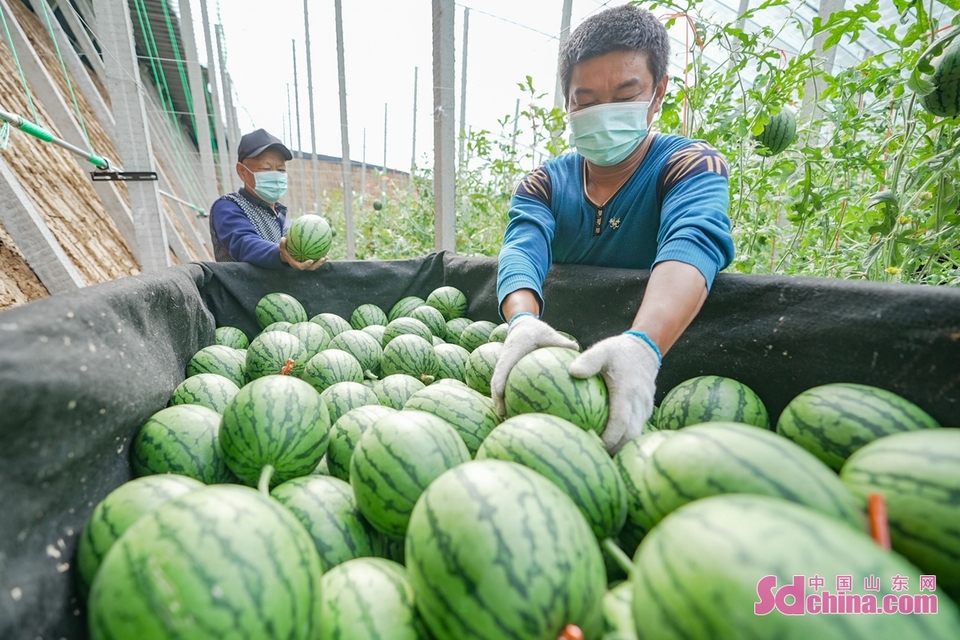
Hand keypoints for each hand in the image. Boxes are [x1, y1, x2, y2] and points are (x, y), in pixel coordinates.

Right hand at [280, 237, 326, 270]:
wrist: (287, 256)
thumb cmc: (285, 252)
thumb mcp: (282, 248)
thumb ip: (282, 245)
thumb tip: (283, 238)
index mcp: (296, 264)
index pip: (302, 266)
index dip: (306, 264)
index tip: (311, 261)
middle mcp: (303, 266)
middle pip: (312, 267)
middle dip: (318, 264)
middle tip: (323, 258)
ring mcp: (307, 265)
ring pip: (316, 265)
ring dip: (322, 261)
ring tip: (327, 256)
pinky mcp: (310, 262)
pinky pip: (316, 260)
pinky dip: (321, 256)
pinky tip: (326, 250)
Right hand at [490, 315, 578, 416]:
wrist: (521, 326)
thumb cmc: (536, 331)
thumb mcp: (548, 333)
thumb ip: (560, 342)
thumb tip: (576, 349)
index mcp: (511, 351)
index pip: (502, 368)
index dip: (499, 382)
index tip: (500, 396)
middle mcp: (504, 361)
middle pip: (496, 383)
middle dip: (497, 399)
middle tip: (502, 415)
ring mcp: (504, 368)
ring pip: (499, 387)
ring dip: (502, 402)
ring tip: (508, 418)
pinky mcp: (507, 373)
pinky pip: (507, 387)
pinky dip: (512, 398)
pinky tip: (522, 412)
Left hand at [569, 332, 659, 452]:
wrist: (645, 350)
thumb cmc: (619, 352)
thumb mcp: (603, 350)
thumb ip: (589, 360)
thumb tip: (573, 372)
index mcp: (627, 391)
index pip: (621, 422)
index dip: (609, 437)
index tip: (594, 444)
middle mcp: (639, 403)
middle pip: (630, 436)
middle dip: (614, 448)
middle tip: (593, 454)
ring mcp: (644, 409)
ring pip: (635, 436)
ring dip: (619, 446)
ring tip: (599, 451)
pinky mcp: (645, 411)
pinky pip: (636, 430)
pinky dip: (624, 438)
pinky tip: (607, 441)